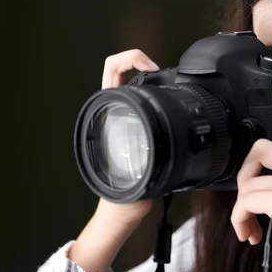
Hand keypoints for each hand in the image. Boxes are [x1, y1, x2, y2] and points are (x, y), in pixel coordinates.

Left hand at [68, 49, 160, 271]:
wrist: (121, 211)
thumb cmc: (122, 198)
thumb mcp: (137, 176)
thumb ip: (144, 161)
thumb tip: (154, 145)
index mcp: (105, 118)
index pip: (111, 72)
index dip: (131, 60)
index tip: (151, 69)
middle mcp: (110, 115)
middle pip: (117, 70)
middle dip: (138, 60)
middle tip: (159, 70)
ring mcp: (119, 119)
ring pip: (129, 84)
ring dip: (144, 75)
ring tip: (164, 79)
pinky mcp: (130, 128)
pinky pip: (140, 102)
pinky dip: (152, 93)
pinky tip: (165, 103)